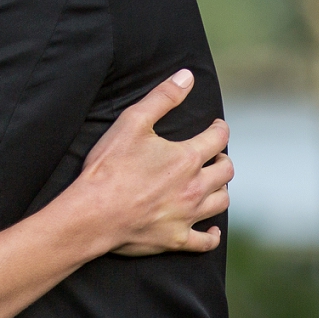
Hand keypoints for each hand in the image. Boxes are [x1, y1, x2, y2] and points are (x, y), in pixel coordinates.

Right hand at [65, 69, 231, 257]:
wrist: (93, 213)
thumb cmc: (109, 167)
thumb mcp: (132, 122)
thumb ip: (163, 97)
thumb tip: (187, 76)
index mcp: (187, 158)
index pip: (218, 138)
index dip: (219, 128)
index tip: (216, 126)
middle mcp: (194, 187)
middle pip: (225, 171)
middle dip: (222, 159)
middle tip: (213, 155)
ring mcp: (187, 216)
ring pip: (220, 202)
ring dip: (219, 190)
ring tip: (211, 184)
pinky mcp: (177, 239)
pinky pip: (205, 242)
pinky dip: (212, 234)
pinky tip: (212, 229)